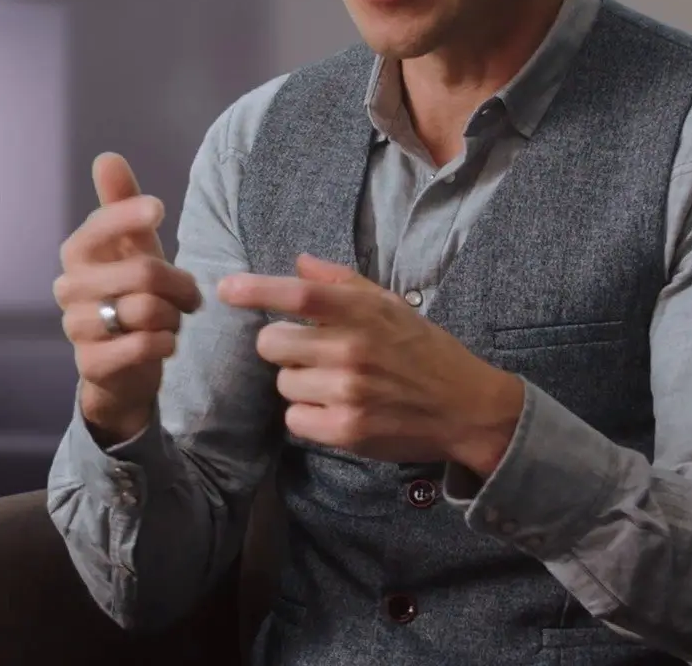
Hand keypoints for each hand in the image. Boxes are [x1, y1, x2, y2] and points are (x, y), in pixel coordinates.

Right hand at [54, 152, 203, 443]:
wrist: (122, 364)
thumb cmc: (130, 294)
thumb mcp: (133, 247)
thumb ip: (121, 203)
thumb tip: (107, 156)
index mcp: (77, 252)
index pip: (101, 224)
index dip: (129, 214)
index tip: (159, 209)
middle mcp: (68, 287)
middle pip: (142, 272)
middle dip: (180, 284)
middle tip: (191, 296)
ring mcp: (76, 327)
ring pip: (145, 310)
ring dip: (173, 317)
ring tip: (173, 320)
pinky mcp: (91, 364)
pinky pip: (142, 346)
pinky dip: (165, 343)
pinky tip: (165, 342)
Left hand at [219, 254, 523, 472]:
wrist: (466, 408)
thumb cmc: (424, 351)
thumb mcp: (391, 305)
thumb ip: (342, 281)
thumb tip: (298, 262)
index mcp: (362, 312)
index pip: (298, 293)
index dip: (256, 289)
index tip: (225, 289)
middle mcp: (352, 349)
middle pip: (271, 343)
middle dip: (282, 347)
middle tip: (310, 353)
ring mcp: (347, 391)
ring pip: (282, 383)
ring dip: (298, 384)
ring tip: (334, 384)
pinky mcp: (346, 430)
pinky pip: (294, 419)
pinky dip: (307, 416)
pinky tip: (336, 410)